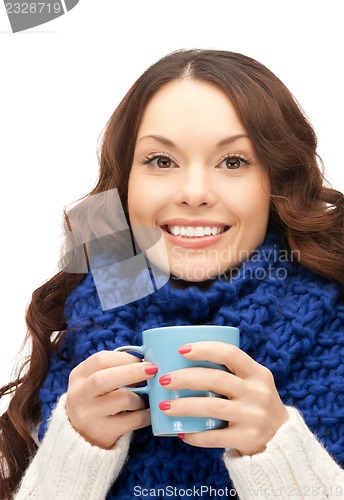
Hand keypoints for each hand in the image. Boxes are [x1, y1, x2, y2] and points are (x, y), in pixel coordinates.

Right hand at [66, 350, 156, 448]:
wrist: (82, 438)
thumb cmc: (97, 400)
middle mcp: (79, 395)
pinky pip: (132, 421)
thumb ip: (115, 369)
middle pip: (103, 379)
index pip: (100, 360)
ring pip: (121, 400)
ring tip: (143, 399)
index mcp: (78, 376)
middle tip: (152, 369)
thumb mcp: (95, 381)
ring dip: (139, 397)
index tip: (142, 359)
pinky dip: (146, 414)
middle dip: (132, 371)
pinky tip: (149, 412)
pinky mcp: (102, 433)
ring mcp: (88, 416)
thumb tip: (146, 362)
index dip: (124, 358)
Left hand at [158, 342, 288, 454]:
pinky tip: (181, 432)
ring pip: (212, 407)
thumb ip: (231, 371)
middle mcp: (258, 392)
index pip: (230, 353)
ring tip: (164, 406)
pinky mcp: (248, 438)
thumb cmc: (255, 404)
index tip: (181, 349)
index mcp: (258, 373)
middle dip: (185, 378)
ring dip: (184, 406)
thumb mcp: (253, 383)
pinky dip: (195, 435)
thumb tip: (184, 360)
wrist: (282, 440)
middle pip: (216, 379)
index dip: (205, 349)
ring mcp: (254, 416)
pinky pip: (215, 436)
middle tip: (164, 379)